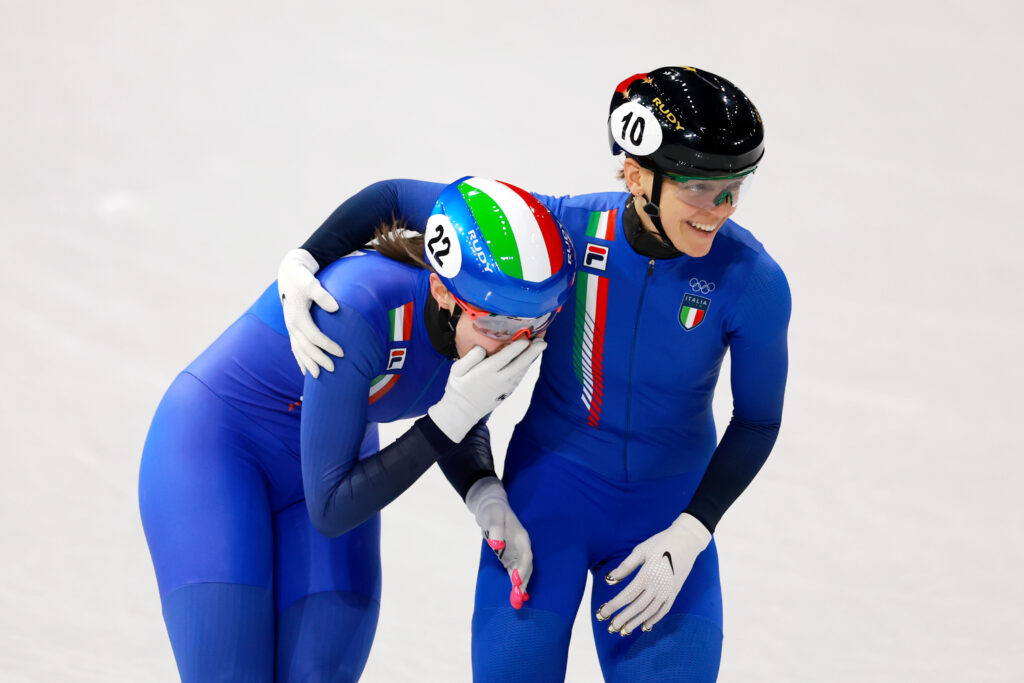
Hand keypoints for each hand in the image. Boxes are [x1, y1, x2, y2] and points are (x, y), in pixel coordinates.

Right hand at [277, 248, 343, 376]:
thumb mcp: (312, 283)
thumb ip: (322, 295)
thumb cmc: (302, 279)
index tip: (341, 353)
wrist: (289, 275)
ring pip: (298, 350)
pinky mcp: (291, 328)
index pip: (313, 336)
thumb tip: (335, 308)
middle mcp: (292, 325)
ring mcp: (290, 328)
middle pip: (305, 347)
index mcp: (297, 316)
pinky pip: (295, 347)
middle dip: (318, 359)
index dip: (327, 345)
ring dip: (308, 363)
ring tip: (318, 376)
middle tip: (333, 369)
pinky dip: (300, 359)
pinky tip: (304, 370)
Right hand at [427, 338, 545, 441]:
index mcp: (486, 372)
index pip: (505, 357)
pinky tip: (530, 359)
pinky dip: (527, 366)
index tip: (526, 337)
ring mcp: (505, 387)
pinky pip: (520, 377)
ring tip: (540, 345)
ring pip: (523, 370)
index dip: (518, 347)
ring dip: (532, 358)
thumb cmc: (458, 386)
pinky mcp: (508, 392)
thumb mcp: (457, 370)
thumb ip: (470, 357)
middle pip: (520, 364)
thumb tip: (482, 348)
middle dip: (533, 352)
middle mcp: (499, 379)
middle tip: (543, 341)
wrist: (462, 411)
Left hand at [465, 477, 532, 608]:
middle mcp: (522, 547)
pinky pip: (515, 572)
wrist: (491, 509)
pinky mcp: (509, 557)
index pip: (526, 556)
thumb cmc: (494, 512)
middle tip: (517, 597)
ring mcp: (517, 553)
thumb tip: (497, 545)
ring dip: (520, 585)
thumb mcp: (494, 517)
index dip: (522, 568)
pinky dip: (515, 582)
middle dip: (523, 581)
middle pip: (526, 566)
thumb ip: (496, 530)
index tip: (516, 580)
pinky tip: (515, 594)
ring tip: (517, 601)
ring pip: (522, 571)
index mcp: (521, 537)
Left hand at [595, 513, 710, 635]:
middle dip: (623, 618)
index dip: (614, 606)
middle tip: (610, 628)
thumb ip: (625, 567)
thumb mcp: (640, 551)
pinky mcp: (674, 592)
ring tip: (624, 631)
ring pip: (650, 612)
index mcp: (647, 575)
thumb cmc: (660, 543)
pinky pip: (664, 610)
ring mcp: (668, 591)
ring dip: (636, 622)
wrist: (686, 541)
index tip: (602, 613)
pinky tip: (645, 626)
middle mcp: (658, 586)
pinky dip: (654, 619)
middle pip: (637, 607)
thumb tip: (609, 580)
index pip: (627, 595)